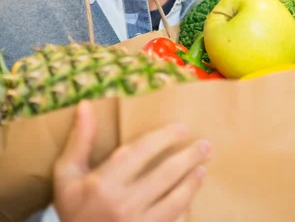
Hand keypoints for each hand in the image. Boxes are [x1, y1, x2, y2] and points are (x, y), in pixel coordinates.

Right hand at [53, 101, 210, 221]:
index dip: (164, 137)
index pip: (142, 151)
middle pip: (166, 174)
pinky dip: (185, 212)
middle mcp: (124, 205)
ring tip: (202, 169)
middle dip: (189, 157)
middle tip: (205, 146)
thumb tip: (85, 105)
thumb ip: (79, 141)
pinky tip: (191, 201)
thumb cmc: (73, 209)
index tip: (181, 127)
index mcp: (104, 183)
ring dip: (192, 183)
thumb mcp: (67, 175)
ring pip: (176, 201)